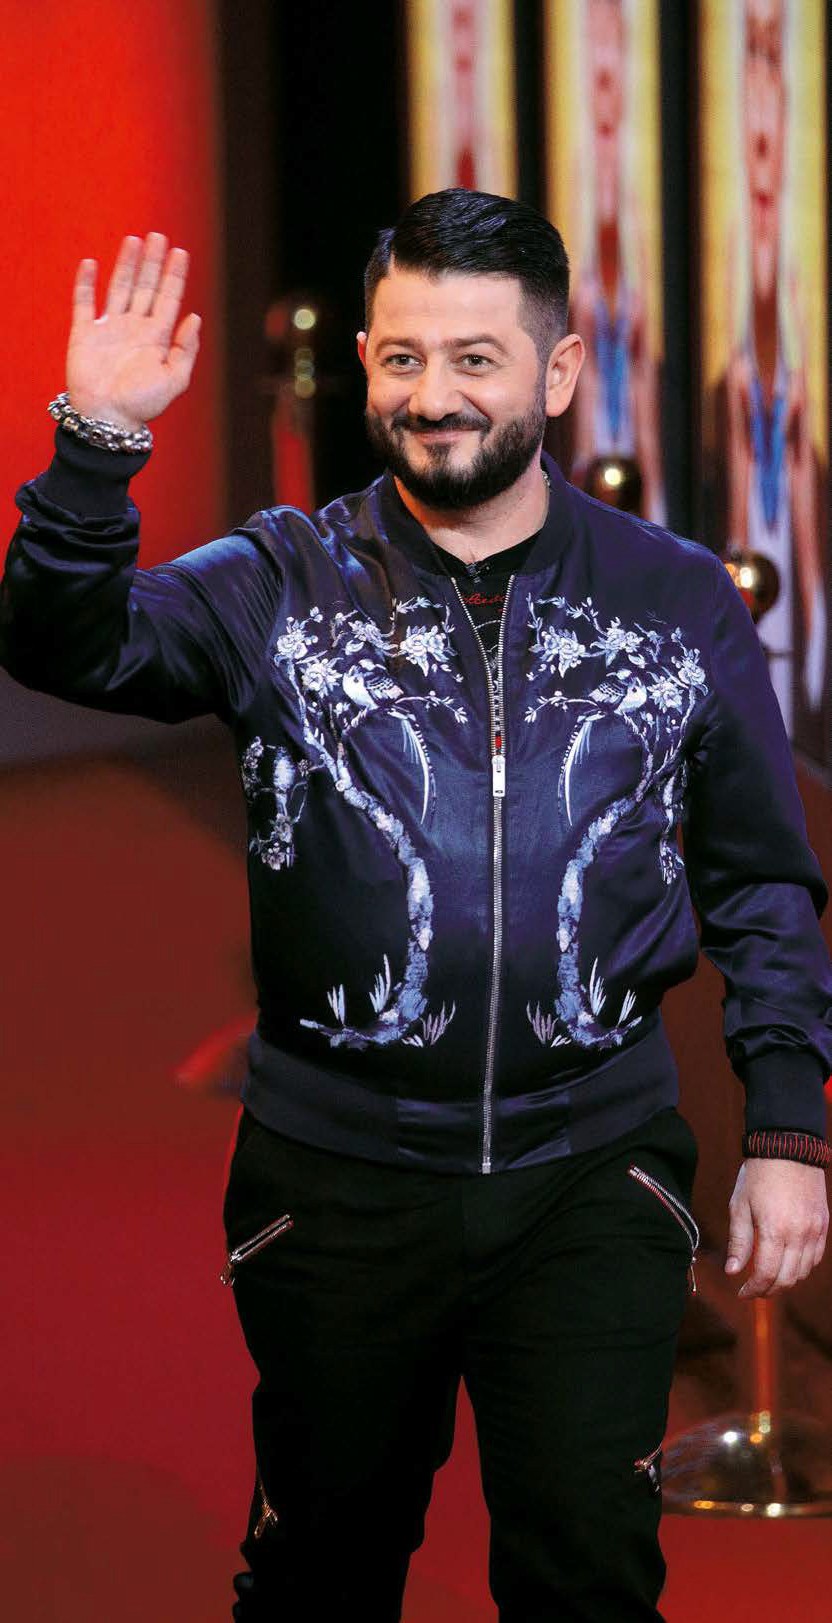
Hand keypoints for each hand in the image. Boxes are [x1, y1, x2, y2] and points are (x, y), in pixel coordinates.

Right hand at [65, 232, 200, 430]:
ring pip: (119, 288)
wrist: (106, 419)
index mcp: (157, 338)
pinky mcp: (85, 333)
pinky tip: (91, 264)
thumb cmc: (142, 404)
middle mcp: (134, 328)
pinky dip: (86, 284)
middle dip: (153, 263)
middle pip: (145, 287)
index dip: (174, 276)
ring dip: (126, 265)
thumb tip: (195, 317)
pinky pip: (85, 303)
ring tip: (134, 240)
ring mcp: (109, 329)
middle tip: (158, 236)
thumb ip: (186, 350)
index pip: (168, 299)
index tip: (180, 252)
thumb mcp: (174, 381)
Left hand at [725, 1159, 828, 1296]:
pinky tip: (788, 1263)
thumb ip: (738, 1241)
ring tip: (769, 1277)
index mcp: (774, 1230)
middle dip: (769, 1290)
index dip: (753, 1289)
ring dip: (786, 1280)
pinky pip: (816, 1257)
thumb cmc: (758, 1174)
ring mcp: (814, 1230)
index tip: (742, 1292)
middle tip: (754, 1289)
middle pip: (787, 1279)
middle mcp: (799, 1234)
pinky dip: (802, 1267)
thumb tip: (732, 1271)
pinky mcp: (823, 1224)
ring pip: (803, 1272)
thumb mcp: (740, 1205)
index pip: (767, 1274)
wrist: (788, 1147)